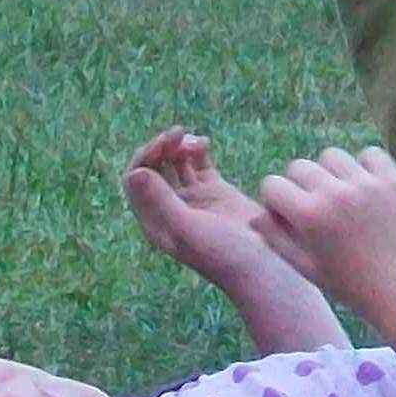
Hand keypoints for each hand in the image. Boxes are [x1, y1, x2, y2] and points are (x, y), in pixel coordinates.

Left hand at [123, 126, 277, 287]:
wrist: (261, 263)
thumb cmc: (222, 252)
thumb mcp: (187, 227)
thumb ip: (161, 200)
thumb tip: (135, 172)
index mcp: (155, 220)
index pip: (136, 180)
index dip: (145, 157)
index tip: (164, 143)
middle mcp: (169, 208)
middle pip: (152, 168)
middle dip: (160, 148)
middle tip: (179, 133)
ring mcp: (192, 199)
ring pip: (174, 163)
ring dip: (178, 146)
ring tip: (194, 140)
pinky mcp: (214, 191)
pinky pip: (198, 164)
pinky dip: (197, 150)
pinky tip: (205, 143)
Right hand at [254, 146, 395, 319]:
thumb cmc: (349, 284)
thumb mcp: (305, 267)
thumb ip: (276, 239)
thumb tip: (255, 216)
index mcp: (309, 215)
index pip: (272, 184)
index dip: (276, 201)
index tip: (288, 216)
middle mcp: (334, 192)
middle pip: (299, 166)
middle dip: (300, 186)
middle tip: (316, 209)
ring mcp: (365, 183)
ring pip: (332, 155)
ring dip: (331, 172)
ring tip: (342, 198)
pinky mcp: (392, 178)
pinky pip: (369, 154)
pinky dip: (365, 166)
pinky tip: (367, 189)